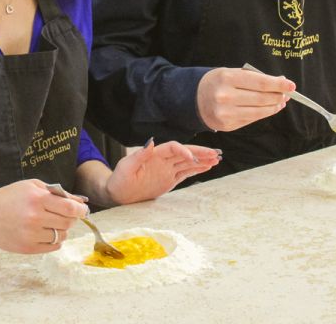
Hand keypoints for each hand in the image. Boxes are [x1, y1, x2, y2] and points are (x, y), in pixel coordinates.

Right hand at [0, 179, 87, 253]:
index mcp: (36, 199)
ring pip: (62, 235)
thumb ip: (56, 192)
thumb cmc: (8, 197)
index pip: (70, 207)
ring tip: (50, 222)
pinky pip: (53, 247)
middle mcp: (34, 218)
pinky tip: (45, 232)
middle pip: (68, 223)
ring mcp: (31, 235)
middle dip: (71, 218)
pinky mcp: (27, 248)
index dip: (81, 209)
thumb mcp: (31, 186)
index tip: (83, 209)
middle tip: (65, 214)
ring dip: (62, 229)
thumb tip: (79, 202)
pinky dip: (54, 240)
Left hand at [104, 140, 221, 204]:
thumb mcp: (126, 167)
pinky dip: (197, 170)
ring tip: (217, 159)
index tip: (192, 158)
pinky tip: (208, 167)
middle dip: (200, 152)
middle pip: (185, 152)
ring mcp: (167, 170)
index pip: (172, 148)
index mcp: (154, 155)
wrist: (118, 194)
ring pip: (188, 163)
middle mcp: (163, 160)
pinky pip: (186, 173)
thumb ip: (139, 155)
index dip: (183, 150)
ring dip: (202, 160)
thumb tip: (151, 141)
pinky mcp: (169, 180)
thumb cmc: (119, 180)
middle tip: (215, 153)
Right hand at [196, 67, 291, 130]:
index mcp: (227, 78)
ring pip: (259, 112)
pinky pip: (251, 120)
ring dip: (274, 106)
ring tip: (280, 101)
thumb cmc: (217, 82)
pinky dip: (263, 114)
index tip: (291, 85)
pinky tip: (269, 108)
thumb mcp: (232, 73)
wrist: (193, 98)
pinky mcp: (227, 125)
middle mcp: (225, 96)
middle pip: (262, 98)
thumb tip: (281, 83)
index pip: (260, 83)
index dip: (278, 85)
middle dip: (278, 96)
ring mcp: (226, 113)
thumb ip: (255, 78)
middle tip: (287, 93)